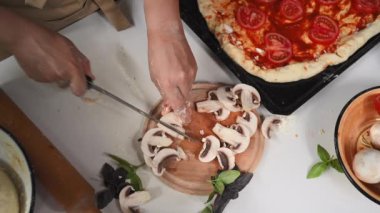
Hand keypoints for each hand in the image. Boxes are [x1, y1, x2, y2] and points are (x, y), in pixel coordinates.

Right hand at [12, 27, 92, 95]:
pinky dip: (45, 72)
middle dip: (67, 77)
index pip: (80, 90)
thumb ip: (83, 64)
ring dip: (55, 73)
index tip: (80, 83)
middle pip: (67, 84)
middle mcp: (59, 76)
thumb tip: (89, 75)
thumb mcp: (72, 48)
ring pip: (56, 81)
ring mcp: (47, 79)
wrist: (26, 37)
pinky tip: (42, 61)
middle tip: (61, 63)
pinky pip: (45, 79)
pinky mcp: (36, 79)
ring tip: (50, 59)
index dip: (81, 87)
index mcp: (71, 69)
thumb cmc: (49, 39)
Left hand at [144, 0, 196, 121]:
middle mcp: (182, 80)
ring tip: (172, 83)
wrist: (167, 34)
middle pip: (185, 99)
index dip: (180, 112)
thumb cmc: (156, 53)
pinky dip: (184, 82)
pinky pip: (191, 80)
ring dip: (181, 92)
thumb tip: (169, 104)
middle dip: (180, 103)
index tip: (182, 119)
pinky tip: (177, 74)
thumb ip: (163, 91)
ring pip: (188, 90)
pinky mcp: (195, 68)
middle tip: (174, 105)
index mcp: (169, 82)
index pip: (177, 104)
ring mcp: (190, 73)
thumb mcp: (154, 75)